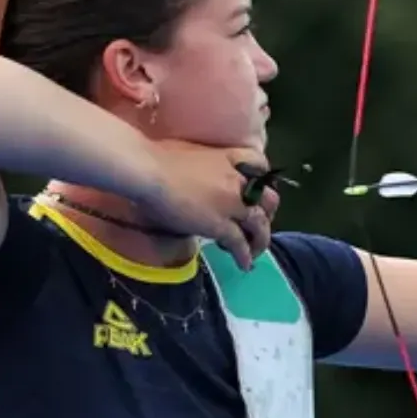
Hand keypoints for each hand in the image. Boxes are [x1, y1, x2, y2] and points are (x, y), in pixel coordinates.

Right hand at [136, 139, 275, 268]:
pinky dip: (245, 255)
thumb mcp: (192, 152)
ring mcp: (231, 204)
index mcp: (229, 158)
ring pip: (259, 223)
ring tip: (256, 251)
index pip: (259, 163)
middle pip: (268, 197)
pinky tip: (245, 265)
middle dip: (268, 212)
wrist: (148, 170)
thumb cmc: (158, 157)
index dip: (262, 177)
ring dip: (261, 238)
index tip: (258, 187)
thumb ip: (206, 166)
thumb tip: (198, 176)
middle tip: (259, 224)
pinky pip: (239, 243)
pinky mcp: (220, 225)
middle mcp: (237, 181)